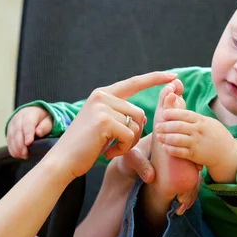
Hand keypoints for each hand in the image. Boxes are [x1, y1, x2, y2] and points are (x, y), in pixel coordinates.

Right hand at [6, 106, 52, 158]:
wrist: (33, 113)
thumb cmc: (42, 119)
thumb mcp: (48, 121)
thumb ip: (44, 127)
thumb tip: (38, 133)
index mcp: (30, 114)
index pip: (27, 123)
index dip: (28, 134)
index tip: (29, 143)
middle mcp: (18, 118)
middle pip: (17, 131)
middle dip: (20, 144)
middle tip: (26, 154)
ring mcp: (12, 124)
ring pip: (11, 137)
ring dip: (16, 148)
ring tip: (23, 156)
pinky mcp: (9, 131)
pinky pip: (8, 141)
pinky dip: (12, 149)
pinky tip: (18, 155)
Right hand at [51, 71, 176, 178]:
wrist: (62, 161)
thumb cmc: (84, 147)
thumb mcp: (102, 125)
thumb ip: (119, 115)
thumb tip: (143, 116)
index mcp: (102, 94)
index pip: (134, 82)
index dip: (155, 78)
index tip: (174, 75)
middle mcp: (102, 96)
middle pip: (139, 113)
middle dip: (135, 133)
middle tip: (117, 145)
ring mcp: (103, 107)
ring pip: (136, 125)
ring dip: (129, 142)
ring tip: (110, 148)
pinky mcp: (105, 121)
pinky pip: (130, 136)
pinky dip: (123, 148)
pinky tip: (107, 152)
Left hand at [154, 110, 236, 173]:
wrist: (227, 152)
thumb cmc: (214, 134)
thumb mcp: (207, 122)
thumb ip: (193, 117)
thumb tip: (176, 108)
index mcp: (201, 121)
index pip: (185, 114)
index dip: (173, 113)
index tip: (163, 113)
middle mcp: (198, 131)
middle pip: (179, 126)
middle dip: (165, 126)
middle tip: (156, 126)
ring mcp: (196, 143)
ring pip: (177, 139)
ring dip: (165, 137)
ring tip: (158, 136)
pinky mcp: (195, 155)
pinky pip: (180, 152)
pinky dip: (171, 149)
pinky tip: (164, 147)